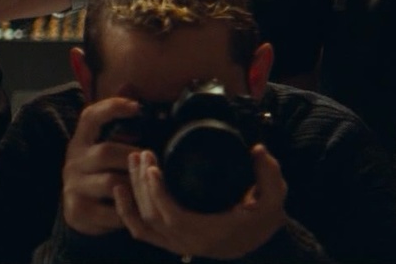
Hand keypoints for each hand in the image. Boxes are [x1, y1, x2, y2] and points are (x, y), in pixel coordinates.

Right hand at [61, 97, 143, 236]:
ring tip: (153, 185)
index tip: (137, 106)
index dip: (111, 108)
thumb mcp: (108, 145)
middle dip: (135, 157)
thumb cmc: (104, 170)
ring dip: (137, 184)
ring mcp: (73, 186)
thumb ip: (119, 121)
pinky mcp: (77, 210)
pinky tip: (140, 209)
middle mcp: (73, 161)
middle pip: (106, 152)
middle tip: (156, 162)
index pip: (90, 117)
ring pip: (112, 183)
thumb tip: (131, 85)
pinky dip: (129, 211)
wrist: (83, 209)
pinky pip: (110, 211)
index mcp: (82, 141)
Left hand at [113, 145, 288, 260]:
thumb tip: (257, 149)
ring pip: (141, 223)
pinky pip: (140, 231)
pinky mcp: (171, 242)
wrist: (260, 245)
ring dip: (131, 194)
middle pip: (151, 216)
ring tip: (132, 163)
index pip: (173, 216)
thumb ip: (269, 173)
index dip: (158, 192)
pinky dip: (126, 213)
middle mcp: (187, 243)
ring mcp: (176, 245)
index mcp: (208, 233)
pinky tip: (121, 191)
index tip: (153, 166)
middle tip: (142, 154)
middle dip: (141, 184)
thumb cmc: (264, 220)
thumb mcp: (275, 197)